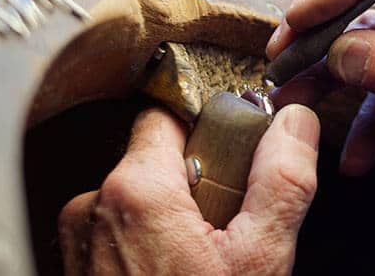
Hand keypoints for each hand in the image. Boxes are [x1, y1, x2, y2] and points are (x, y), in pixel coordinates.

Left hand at [58, 104, 318, 275]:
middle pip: (158, 157)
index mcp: (135, 191)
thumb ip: (283, 180)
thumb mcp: (261, 259)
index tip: (236, 154)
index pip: (170, 115)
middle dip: (200, 178)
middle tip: (229, 224)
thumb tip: (296, 124)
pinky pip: (123, 229)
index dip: (210, 127)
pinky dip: (153, 239)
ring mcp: (81, 242)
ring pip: (143, 195)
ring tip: (205, 258)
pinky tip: (178, 274)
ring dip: (178, 212)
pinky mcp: (78, 267)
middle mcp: (94, 209)